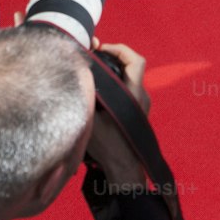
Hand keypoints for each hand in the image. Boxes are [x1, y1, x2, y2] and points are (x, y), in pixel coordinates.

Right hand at [86, 39, 150, 187]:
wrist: (123, 171)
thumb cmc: (109, 146)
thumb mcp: (92, 117)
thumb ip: (88, 94)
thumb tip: (78, 74)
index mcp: (134, 94)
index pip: (135, 60)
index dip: (119, 49)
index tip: (101, 48)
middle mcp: (141, 97)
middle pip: (131, 66)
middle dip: (113, 58)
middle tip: (94, 58)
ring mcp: (141, 106)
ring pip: (128, 80)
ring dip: (113, 73)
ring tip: (93, 75)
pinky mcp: (136, 115)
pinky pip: (126, 92)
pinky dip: (114, 86)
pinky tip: (98, 94)